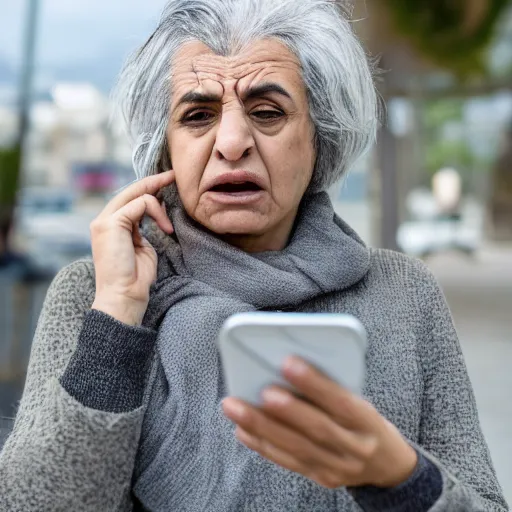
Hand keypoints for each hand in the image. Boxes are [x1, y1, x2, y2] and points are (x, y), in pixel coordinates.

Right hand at [90, 171, 174, 325]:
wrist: (124, 296)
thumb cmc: (135, 278)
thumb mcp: (143, 247)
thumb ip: (144, 228)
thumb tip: (157, 208)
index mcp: (110, 226)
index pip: (129, 198)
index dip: (148, 188)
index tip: (168, 182)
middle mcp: (103, 221)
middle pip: (131, 190)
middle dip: (154, 181)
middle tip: (173, 176)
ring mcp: (104, 221)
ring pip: (137, 195)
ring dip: (159, 207)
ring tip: (168, 228)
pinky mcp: (110, 223)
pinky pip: (141, 204)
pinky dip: (157, 213)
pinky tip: (165, 229)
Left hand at [222, 356, 416, 488]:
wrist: (388, 464)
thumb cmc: (366, 421)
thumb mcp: (362, 400)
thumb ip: (333, 387)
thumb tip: (290, 366)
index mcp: (367, 421)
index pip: (341, 401)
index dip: (314, 383)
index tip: (288, 362)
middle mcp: (355, 448)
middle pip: (317, 429)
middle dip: (285, 410)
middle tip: (260, 390)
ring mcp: (337, 467)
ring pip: (296, 448)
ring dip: (261, 426)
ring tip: (235, 407)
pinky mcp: (321, 478)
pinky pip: (288, 462)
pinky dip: (262, 445)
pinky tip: (242, 430)